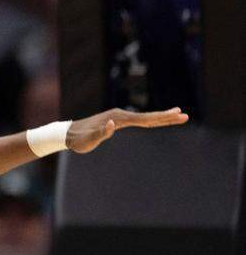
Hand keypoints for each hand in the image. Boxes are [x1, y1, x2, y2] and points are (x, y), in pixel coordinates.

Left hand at [67, 106, 188, 152]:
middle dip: (167, 116)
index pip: (145, 119)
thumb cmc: (78, 140)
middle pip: (148, 116)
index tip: (177, 116)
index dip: (162, 118)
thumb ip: (101, 132)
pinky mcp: (116, 120)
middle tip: (185, 115)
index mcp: (118, 118)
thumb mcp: (89, 140)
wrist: (67, 134)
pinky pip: (137, 120)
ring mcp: (118, 117)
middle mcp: (120, 115)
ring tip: (177, 114)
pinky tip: (155, 120)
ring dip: (161, 117)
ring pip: (144, 117)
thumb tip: (113, 124)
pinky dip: (150, 120)